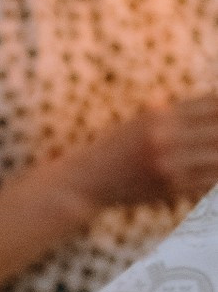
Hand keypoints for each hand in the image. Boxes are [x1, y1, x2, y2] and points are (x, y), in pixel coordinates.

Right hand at [71, 96, 217, 210]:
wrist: (86, 181)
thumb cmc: (115, 149)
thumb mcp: (141, 122)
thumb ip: (173, 113)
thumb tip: (213, 104)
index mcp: (158, 115)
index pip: (212, 104)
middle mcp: (164, 136)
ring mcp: (168, 163)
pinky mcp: (171, 187)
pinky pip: (209, 181)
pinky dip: (217, 177)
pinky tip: (216, 173)